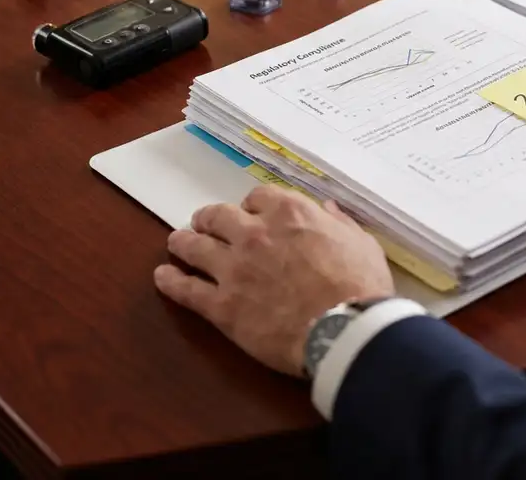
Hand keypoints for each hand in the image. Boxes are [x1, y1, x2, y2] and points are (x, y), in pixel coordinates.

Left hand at [153, 186, 393, 375]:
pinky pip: (186, 290)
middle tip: (205, 224)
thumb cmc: (361, 286)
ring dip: (183, 242)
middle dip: (209, 219)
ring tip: (176, 242)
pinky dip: (171, 281)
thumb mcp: (362, 243)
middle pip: (218, 216)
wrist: (344, 330)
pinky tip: (163, 277)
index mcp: (290, 213)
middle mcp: (255, 233)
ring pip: (194, 246)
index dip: (251, 205)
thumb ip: (340, 222)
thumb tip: (327, 207)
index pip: (258, 197)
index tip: (251, 213)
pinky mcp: (222, 306)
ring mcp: (234, 269)